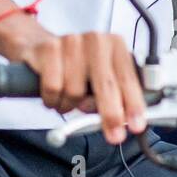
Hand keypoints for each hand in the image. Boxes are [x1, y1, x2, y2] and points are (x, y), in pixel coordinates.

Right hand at [0, 23, 146, 143]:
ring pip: (76, 92)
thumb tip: (126, 121)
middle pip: (106, 85)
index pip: (127, 78)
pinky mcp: (48, 49)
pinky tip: (54, 96)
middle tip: (114, 135)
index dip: (133, 104)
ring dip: (71, 105)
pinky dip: (53, 100)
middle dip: (111, 114)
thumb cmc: (77, 66)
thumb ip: (116, 95)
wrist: (39, 46)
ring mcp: (71, 42)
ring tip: (68, 100)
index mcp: (115, 44)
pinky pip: (53, 88)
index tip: (136, 125)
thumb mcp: (102, 76)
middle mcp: (95, 40)